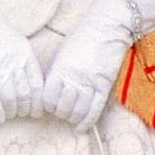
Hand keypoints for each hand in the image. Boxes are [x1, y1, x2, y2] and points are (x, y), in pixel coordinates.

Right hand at [0, 0, 43, 121]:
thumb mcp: (16, 43)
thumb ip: (23, 61)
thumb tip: (28, 85)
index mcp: (26, 54)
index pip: (38, 84)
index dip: (39, 102)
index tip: (37, 111)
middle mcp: (15, 62)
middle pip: (26, 94)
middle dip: (26, 110)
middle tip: (24, 116)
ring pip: (11, 98)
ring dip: (12, 111)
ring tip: (11, 116)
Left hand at [41, 4, 132, 131]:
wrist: (107, 27)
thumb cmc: (81, 36)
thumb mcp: (62, 53)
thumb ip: (56, 73)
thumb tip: (50, 90)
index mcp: (59, 70)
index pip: (47, 100)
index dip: (47, 104)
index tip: (49, 102)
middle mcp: (73, 80)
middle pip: (61, 109)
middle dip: (59, 112)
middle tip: (61, 108)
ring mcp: (90, 85)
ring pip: (77, 113)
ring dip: (72, 117)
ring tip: (71, 114)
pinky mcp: (104, 87)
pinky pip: (94, 111)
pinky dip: (87, 122)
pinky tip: (81, 127)